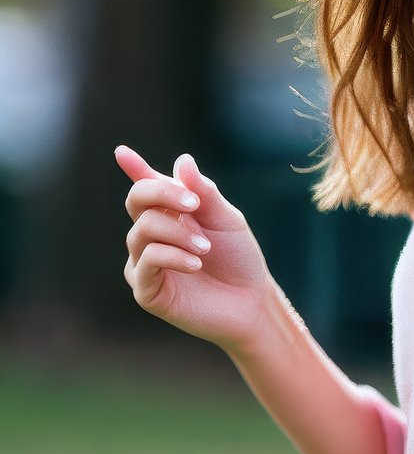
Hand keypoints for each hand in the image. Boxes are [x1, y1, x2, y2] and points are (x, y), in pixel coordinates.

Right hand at [116, 144, 276, 355]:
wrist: (250, 301)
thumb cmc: (239, 259)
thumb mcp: (225, 219)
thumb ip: (203, 192)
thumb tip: (183, 160)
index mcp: (171, 214)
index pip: (147, 187)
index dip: (134, 168)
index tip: (122, 152)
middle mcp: (152, 236)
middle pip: (137, 200)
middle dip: (164, 194)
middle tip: (195, 204)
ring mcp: (144, 262)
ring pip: (142, 230)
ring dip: (178, 233)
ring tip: (205, 247)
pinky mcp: (145, 290)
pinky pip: (146, 260)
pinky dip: (173, 256)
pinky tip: (195, 264)